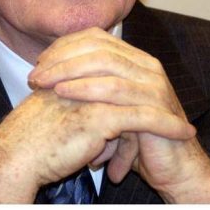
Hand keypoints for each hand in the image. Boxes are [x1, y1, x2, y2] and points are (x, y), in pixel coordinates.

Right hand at [0, 87, 194, 202]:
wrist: (15, 155)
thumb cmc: (33, 140)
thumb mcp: (60, 116)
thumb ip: (81, 110)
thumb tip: (101, 133)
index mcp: (75, 71)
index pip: (116, 63)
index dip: (139, 78)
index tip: (157, 94)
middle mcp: (86, 76)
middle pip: (133, 75)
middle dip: (158, 92)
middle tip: (178, 108)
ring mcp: (93, 92)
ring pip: (142, 94)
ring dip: (169, 113)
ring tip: (187, 128)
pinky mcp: (98, 115)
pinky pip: (142, 118)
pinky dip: (166, 127)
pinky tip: (181, 135)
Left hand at [28, 27, 209, 202]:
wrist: (174, 170)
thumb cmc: (138, 142)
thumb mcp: (107, 109)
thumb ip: (87, 89)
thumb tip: (49, 74)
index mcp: (136, 61)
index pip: (96, 38)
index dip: (65, 46)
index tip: (39, 62)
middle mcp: (147, 65)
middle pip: (97, 46)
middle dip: (61, 58)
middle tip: (35, 74)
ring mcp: (153, 81)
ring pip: (104, 63)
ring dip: (68, 71)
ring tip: (43, 83)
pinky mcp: (155, 102)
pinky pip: (114, 88)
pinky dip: (85, 88)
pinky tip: (63, 92)